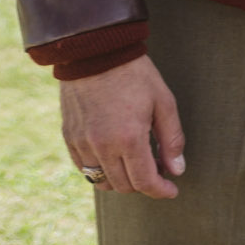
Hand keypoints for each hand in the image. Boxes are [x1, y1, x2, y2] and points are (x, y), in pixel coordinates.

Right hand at [61, 56, 185, 197]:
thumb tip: (177, 170)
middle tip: (159, 172)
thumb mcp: (164, 102)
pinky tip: (115, 158)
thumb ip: (171, 139)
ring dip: (121, 181)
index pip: (144, 181)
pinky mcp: (68, 138)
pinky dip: (100, 171)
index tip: (172, 191)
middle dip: (144, 185)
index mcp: (128, 138)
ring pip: (101, 181)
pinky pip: (84, 168)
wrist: (96, 54)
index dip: (160, 191)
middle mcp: (101, 146)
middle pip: (123, 185)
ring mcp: (81, 144)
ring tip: (138, 165)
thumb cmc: (135, 75)